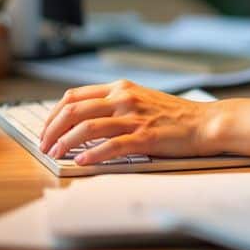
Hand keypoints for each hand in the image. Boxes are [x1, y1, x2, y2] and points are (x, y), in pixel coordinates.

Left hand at [37, 79, 218, 164]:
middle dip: (52, 129)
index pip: (74, 96)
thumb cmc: (174, 115)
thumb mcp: (140, 99)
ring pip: (87, 127)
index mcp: (121, 88)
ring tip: (55, 155)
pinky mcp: (145, 137)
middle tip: (44, 145)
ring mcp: (134, 118)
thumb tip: (82, 118)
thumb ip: (114, 103)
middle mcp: (124, 98)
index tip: (46, 130)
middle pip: (74, 110)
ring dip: (65, 142)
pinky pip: (112, 146)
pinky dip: (93, 154)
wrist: (206, 122)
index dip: (54, 114)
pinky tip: (82, 162)